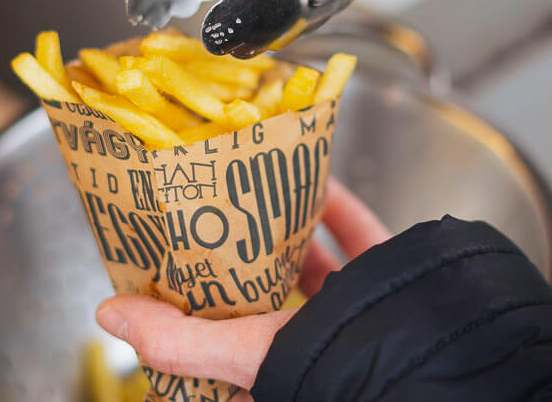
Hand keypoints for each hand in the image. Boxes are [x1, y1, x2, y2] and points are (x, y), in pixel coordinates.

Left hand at [94, 178, 390, 401]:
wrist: (441, 347)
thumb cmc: (341, 364)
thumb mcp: (245, 353)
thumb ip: (176, 339)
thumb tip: (110, 316)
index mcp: (273, 372)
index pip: (221, 348)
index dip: (193, 314)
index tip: (171, 272)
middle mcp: (314, 344)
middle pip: (266, 297)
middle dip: (240, 259)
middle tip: (209, 218)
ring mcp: (356, 310)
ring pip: (314, 263)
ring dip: (286, 227)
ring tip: (256, 193)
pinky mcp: (389, 278)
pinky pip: (359, 235)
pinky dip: (337, 206)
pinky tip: (316, 178)